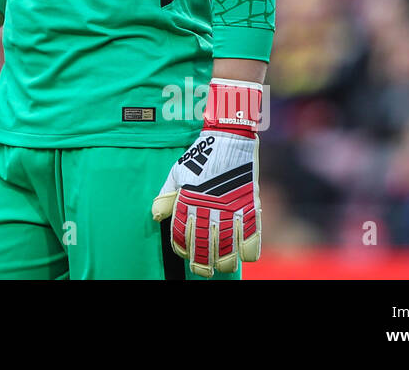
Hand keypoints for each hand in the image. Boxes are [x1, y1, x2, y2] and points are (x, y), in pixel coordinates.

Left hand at [151, 79, 262, 275]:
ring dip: (224, 262)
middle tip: (204, 271)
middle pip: (204, 247)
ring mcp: (230, 209)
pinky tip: (245, 255)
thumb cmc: (201, 155)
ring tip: (222, 267)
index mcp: (188, 201)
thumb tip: (157, 216)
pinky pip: (252, 236)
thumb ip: (167, 196)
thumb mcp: (178, 172)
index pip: (182, 236)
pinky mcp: (249, 206)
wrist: (229, 138)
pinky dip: (250, 250)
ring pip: (227, 248)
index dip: (182, 249)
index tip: (185, 253)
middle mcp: (208, 208)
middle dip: (202, 264)